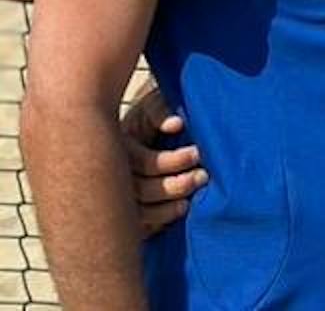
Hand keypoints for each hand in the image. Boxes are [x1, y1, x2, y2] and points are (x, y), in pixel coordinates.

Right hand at [120, 83, 204, 235]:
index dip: (171, 161)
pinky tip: (174, 214)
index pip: (141, 162)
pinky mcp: (122, 213)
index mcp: (117, 145)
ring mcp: (114, 195)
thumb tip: (176, 124)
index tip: (198, 152)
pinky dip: (156, 224)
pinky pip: (136, 229)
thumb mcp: (153, 105)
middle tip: (202, 176)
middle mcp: (111, 173)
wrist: (149, 128)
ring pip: (136, 214)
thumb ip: (160, 111)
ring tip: (190, 202)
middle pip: (139, 190)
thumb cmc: (154, 114)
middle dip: (173, 186)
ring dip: (166, 210)